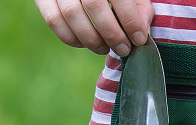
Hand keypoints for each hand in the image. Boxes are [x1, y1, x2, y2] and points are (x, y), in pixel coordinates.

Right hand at [35, 0, 153, 56]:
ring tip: (104, 48)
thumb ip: (137, 4)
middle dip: (111, 33)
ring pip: (72, 16)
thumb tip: (142, 31)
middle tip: (123, 49)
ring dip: (91, 40)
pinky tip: (83, 43)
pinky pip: (54, 21)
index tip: (139, 38)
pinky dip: (70, 38)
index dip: (130, 19)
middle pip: (94, 6)